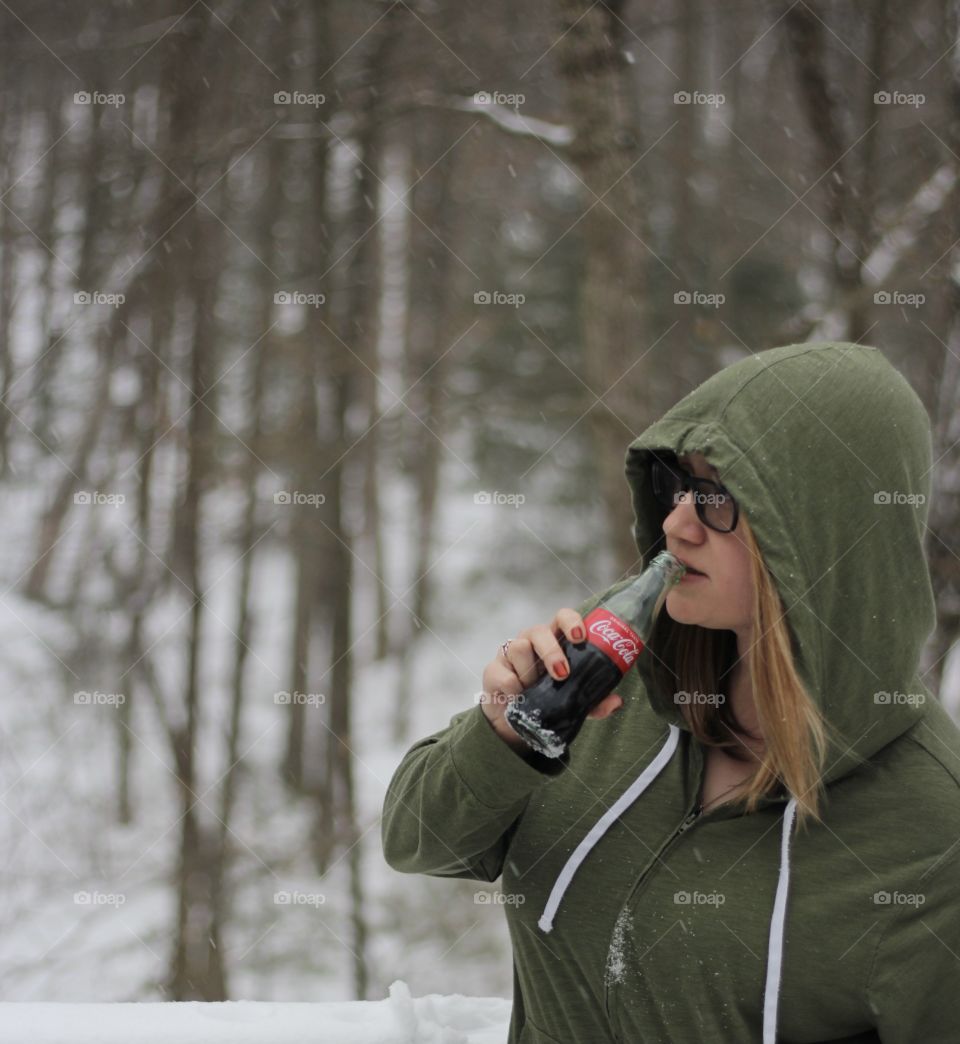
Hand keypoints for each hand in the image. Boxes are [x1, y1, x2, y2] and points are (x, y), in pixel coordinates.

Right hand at [479, 607, 623, 750]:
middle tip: (562, 674)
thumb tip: (617, 702)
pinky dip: (514, 688)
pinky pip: (503, 674)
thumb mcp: (574, 703)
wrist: (515, 725)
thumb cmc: (548, 701)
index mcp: (555, 642)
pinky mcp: (493, 671)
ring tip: (534, 690)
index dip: (571, 622)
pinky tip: (518, 698)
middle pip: (539, 630)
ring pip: (519, 648)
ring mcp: (510, 655)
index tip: (580, 637)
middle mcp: (532, 642)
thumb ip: (595, 702)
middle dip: (551, 651)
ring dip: (529, 672)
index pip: (562, 618)